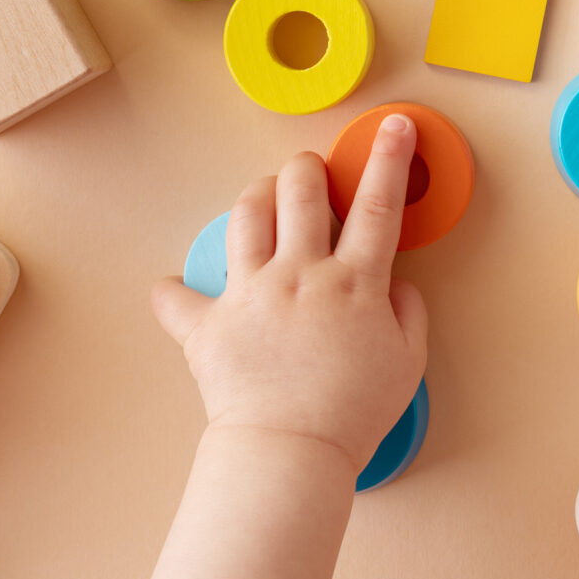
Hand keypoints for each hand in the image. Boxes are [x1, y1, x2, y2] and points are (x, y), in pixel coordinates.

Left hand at [150, 114, 427, 470]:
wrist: (292, 451)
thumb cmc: (353, 414)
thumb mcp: (406, 364)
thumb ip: (407, 313)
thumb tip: (394, 284)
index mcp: (354, 283)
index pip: (379, 205)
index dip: (390, 159)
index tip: (395, 127)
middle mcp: (300, 275)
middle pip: (301, 191)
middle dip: (307, 168)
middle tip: (310, 172)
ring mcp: (251, 294)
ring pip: (246, 215)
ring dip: (257, 195)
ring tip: (264, 199)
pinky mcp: (208, 324)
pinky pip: (176, 298)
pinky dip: (171, 292)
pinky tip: (172, 289)